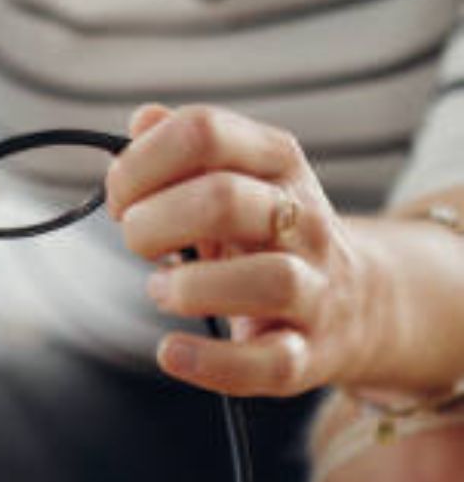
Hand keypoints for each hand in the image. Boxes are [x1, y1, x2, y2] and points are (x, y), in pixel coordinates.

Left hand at [106, 103, 384, 396]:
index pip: (203, 132)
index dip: (140, 164)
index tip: (122, 198)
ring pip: (266, 280)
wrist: (359, 301)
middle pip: (223, 199)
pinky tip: (171, 352)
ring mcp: (312, 289)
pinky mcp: (307, 352)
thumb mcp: (234, 178)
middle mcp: (303, 220)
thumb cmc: (267, 237)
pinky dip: (211, 361)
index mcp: (276, 164)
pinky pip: (269, 362)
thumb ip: (186, 150)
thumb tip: (144, 118)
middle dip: (154, 221)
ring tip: (163, 289)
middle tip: (136, 241)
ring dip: (190, 287)